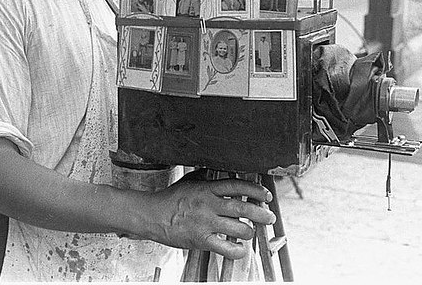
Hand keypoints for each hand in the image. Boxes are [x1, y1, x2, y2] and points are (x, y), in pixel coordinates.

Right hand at [137, 171, 275, 259]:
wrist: (152, 215)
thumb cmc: (170, 199)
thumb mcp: (188, 181)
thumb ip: (206, 176)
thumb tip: (219, 170)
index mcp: (207, 189)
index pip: (237, 186)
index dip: (255, 190)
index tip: (265, 195)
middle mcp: (209, 205)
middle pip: (243, 207)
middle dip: (262, 213)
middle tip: (269, 217)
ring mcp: (206, 223)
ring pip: (239, 228)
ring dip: (250, 231)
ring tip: (251, 231)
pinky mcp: (201, 240)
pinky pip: (226, 248)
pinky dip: (238, 250)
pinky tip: (240, 248)